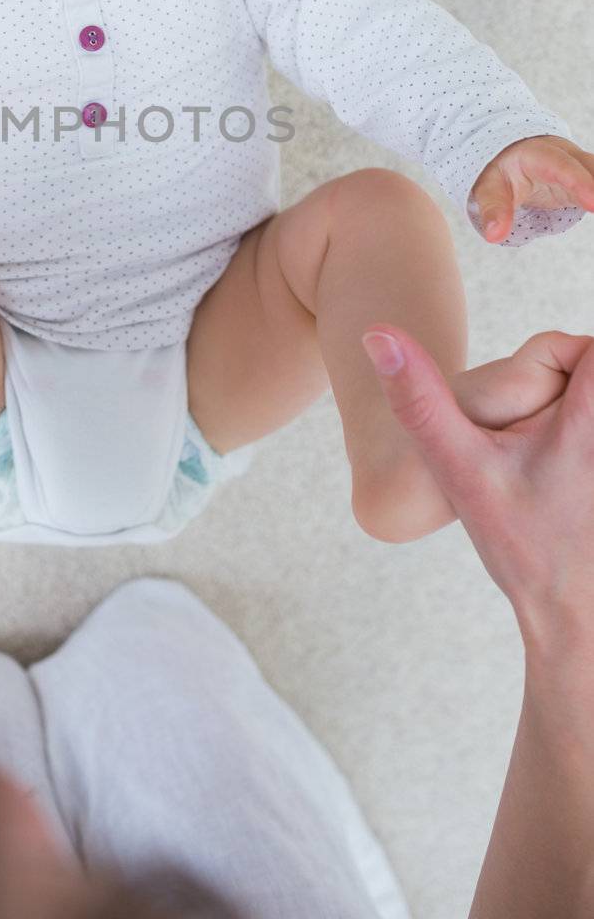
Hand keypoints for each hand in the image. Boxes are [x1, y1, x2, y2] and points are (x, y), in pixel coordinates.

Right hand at [362, 325, 593, 650]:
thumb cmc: (519, 543)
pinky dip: (581, 446)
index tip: (542, 393)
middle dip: (573, 387)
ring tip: (555, 462)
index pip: (592, 347)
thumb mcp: (458, 466)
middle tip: (544, 435)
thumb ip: (418, 398)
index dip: (566, 357)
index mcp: (587, 420)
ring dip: (579, 416)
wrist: (571, 615)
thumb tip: (376, 333)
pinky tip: (567, 481)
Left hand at [470, 134, 593, 242]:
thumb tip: (494, 235)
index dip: (579, 183)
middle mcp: (565, 156)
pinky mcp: (588, 180)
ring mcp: (580, 167)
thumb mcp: (489, 188)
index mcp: (538, 154)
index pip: (561, 167)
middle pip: (591, 167)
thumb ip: (493, 209)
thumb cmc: (501, 172)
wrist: (511, 154)